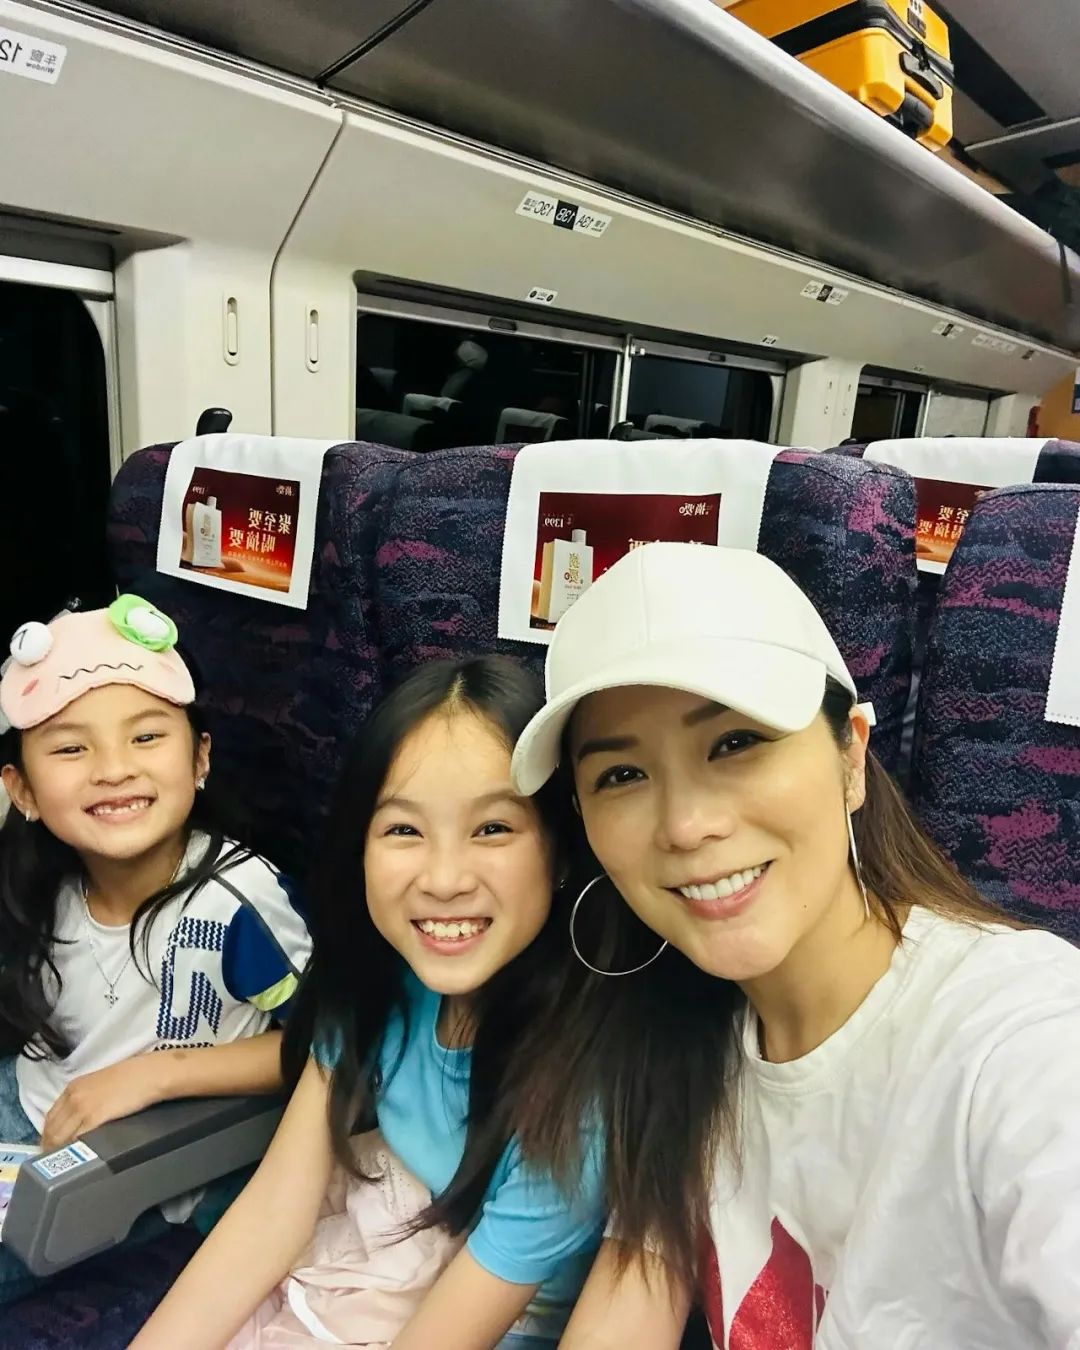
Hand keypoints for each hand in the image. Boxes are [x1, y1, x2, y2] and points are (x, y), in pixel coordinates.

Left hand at [40, 1055, 168, 1151]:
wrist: (149, 1074)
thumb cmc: (131, 1078)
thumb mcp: (99, 1085)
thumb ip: (84, 1100)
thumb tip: (78, 1121)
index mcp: (72, 1088)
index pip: (49, 1118)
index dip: (48, 1136)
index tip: (52, 1148)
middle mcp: (73, 1097)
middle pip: (51, 1130)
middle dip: (50, 1147)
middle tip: (57, 1160)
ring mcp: (82, 1108)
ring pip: (59, 1138)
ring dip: (58, 1152)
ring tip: (65, 1163)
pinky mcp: (94, 1118)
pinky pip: (75, 1140)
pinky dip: (72, 1150)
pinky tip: (77, 1158)